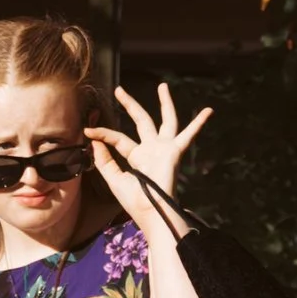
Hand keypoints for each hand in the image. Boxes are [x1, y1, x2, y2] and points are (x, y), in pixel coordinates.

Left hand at [90, 80, 210, 212]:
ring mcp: (164, 149)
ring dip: (165, 103)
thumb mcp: (114, 179)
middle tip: (119, 90)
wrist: (152, 211)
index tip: (87, 131)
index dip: (103, 134)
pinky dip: (199, 124)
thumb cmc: (135, 202)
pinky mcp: (174, 151)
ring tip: (163, 86)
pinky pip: (188, 135)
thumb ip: (105, 161)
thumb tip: (94, 141)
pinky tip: (208, 111)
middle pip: (141, 120)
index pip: (118, 139)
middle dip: (130, 104)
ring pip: (165, 120)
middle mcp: (152, 150)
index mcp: (138, 157)